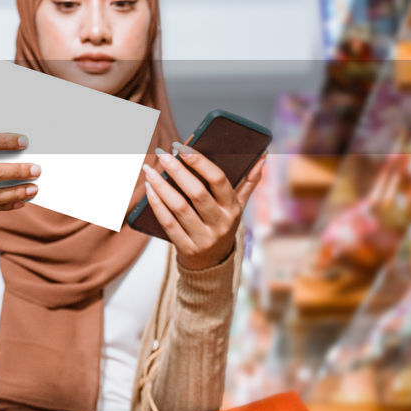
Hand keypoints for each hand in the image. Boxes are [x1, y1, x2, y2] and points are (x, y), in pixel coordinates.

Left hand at [141, 145, 264, 269]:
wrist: (212, 263)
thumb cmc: (222, 224)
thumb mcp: (238, 206)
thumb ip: (249, 182)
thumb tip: (261, 158)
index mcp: (233, 208)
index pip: (218, 180)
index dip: (199, 162)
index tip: (182, 147)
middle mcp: (221, 223)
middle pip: (197, 193)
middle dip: (177, 171)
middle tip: (162, 153)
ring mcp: (204, 238)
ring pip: (179, 207)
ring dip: (162, 186)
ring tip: (150, 169)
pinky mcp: (186, 248)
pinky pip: (168, 223)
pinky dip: (156, 204)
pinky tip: (149, 189)